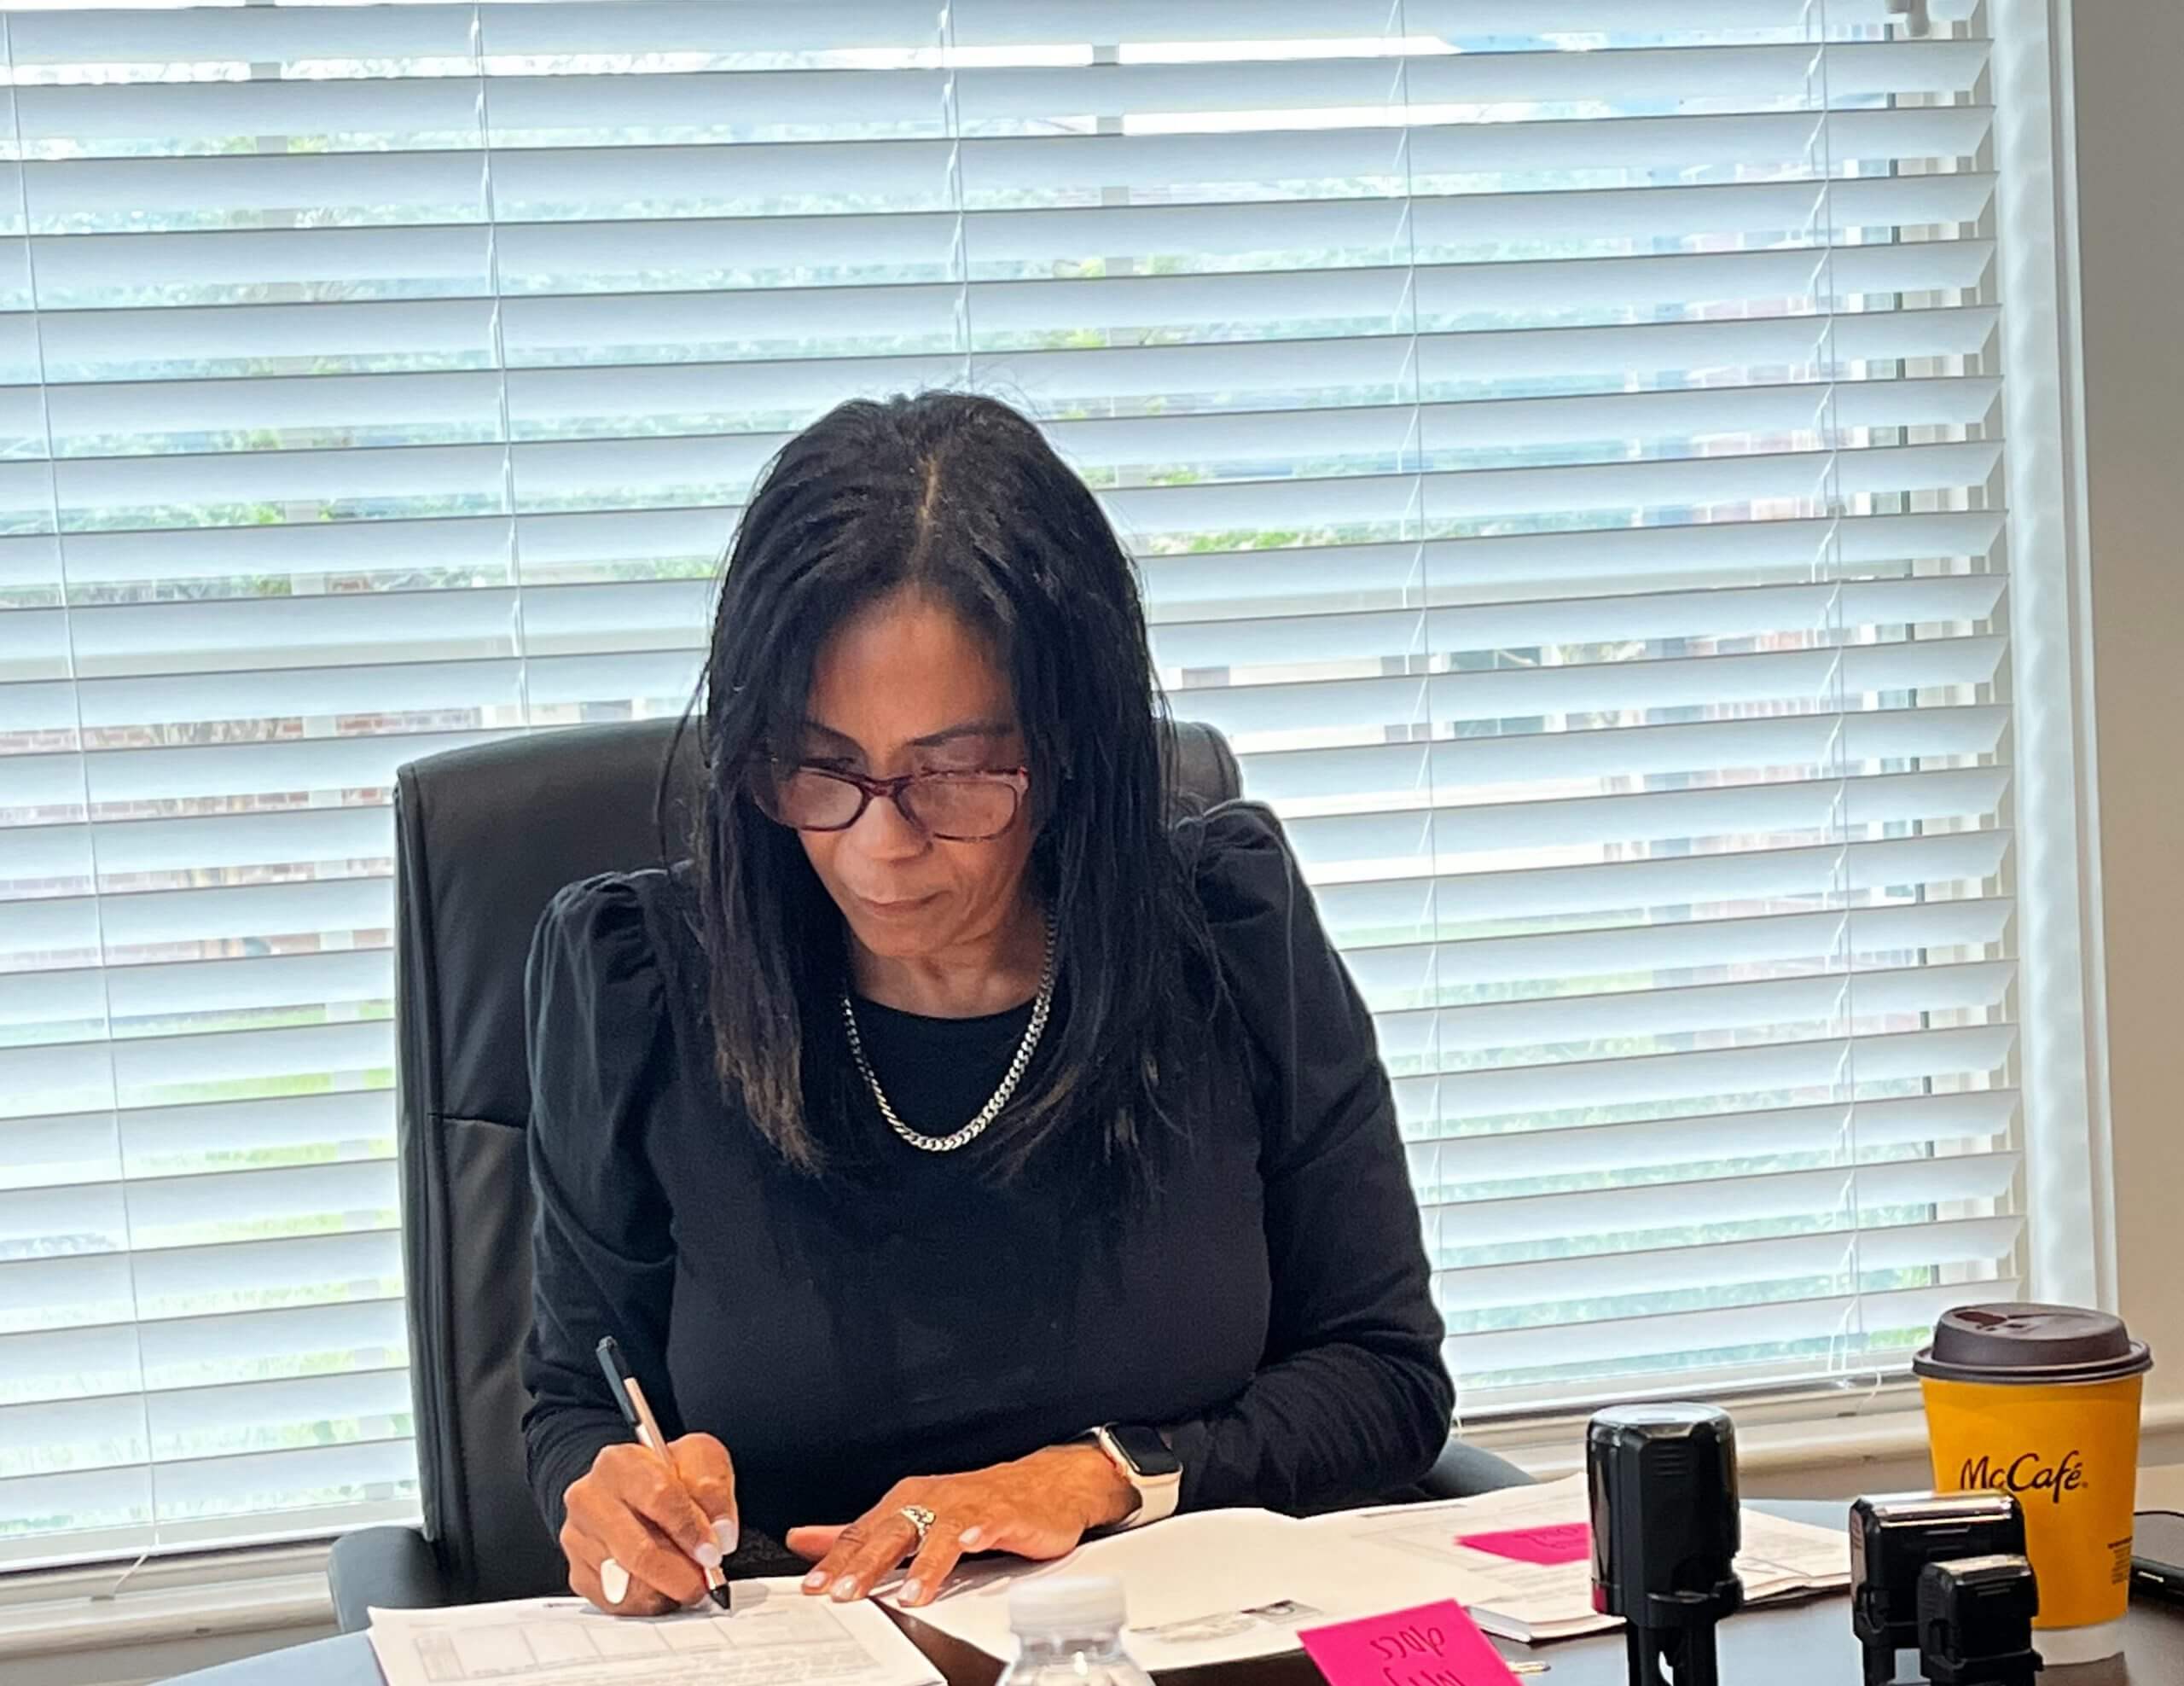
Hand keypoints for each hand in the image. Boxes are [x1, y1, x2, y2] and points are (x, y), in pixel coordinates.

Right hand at [560, 1433, 739, 1615]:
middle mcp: (589, 1499)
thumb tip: (719, 1534)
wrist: (633, 1491)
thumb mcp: (699, 1460)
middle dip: (680, 1574)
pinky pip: (616, 1602)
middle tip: (703, 1582)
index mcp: (619, 1462)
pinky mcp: (578, 1572)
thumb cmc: (666, 1474)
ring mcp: (578, 1538)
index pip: (659, 1497)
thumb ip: (714, 1489)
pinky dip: (647, 1603)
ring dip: (666, 1590)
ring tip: (687, 1581)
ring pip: (628, 1582)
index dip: (690, 1530)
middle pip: (638, 1551)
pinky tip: (664, 1589)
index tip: (712, 1552)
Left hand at [787, 1444, 1137, 1607]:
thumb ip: (858, 1533)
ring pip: (941, 1531)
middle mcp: (934, 1499)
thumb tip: (804, 1539)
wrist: (1045, 1484)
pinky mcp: (1006, 1513)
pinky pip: (991, 1521)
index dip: (837, 1559)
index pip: (864, 1532)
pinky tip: (971, 1543)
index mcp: (908, 1501)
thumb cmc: (976, 1503)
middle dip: (868, 1563)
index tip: (813, 1586)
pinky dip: (979, 1531)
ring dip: (925, 1562)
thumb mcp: (912, 1516)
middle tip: (846, 1591)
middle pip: (895, 1532)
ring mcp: (970, 1505)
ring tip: (910, 1593)